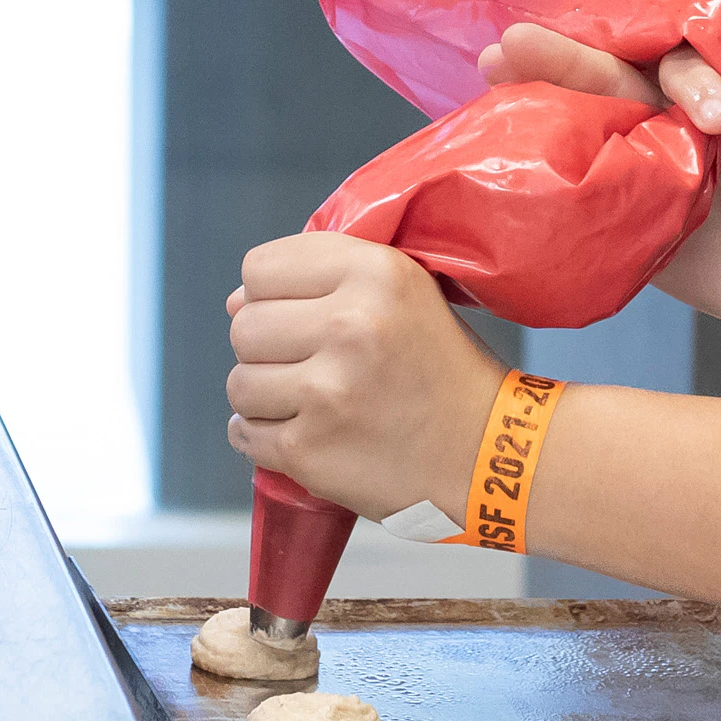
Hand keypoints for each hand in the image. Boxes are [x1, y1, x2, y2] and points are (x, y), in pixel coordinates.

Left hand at [224, 231, 499, 518]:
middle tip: (310, 363)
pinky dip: (263, 436)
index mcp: (376, 274)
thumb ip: (328, 278)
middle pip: (244, 326)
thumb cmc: (442, 367)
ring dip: (264, 394)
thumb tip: (235, 301)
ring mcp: (326, 392)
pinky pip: (244, 434)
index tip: (300, 313)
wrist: (485, 452)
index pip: (261, 268)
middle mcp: (349, 325)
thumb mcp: (406, 291)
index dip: (272, 292)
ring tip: (310, 400)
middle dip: (267, 347)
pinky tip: (304, 431)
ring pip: (238, 382)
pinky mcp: (309, 450)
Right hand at [482, 21, 720, 346]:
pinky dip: (549, 188)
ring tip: (492, 75)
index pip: (679, 65)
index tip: (716, 114)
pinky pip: (591, 205)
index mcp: (717, 90)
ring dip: (541, 106)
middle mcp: (673, 123)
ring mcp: (650, 173)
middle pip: (611, 83)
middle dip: (563, 62)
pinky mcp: (638, 228)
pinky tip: (507, 168)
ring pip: (588, 133)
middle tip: (514, 43)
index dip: (685, 80)